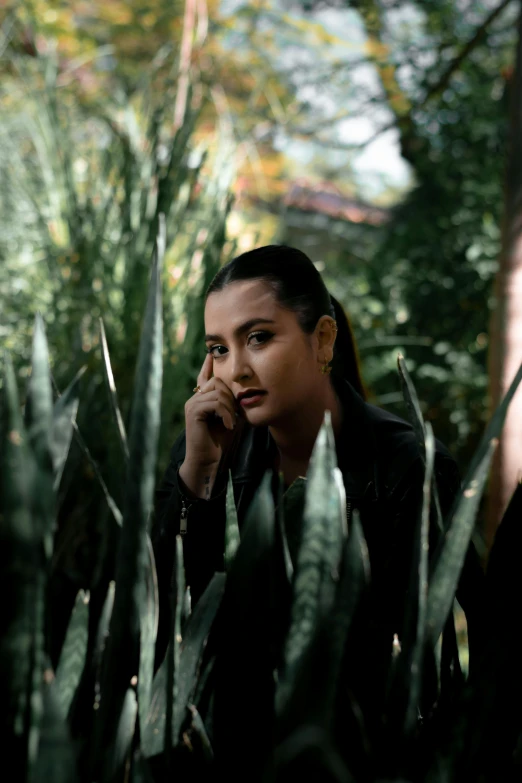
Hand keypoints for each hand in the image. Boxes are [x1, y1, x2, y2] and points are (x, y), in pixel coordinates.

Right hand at [183, 351, 238, 469]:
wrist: (208, 461)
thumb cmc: (220, 443)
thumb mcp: (230, 418)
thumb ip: (231, 404)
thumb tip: (241, 392)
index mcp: (202, 400)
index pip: (204, 378)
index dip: (207, 365)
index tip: (211, 353)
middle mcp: (194, 399)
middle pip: (217, 382)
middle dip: (230, 397)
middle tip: (234, 415)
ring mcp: (192, 404)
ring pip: (218, 392)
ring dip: (229, 408)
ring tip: (231, 422)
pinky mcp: (193, 412)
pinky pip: (215, 403)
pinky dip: (226, 414)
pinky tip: (228, 426)